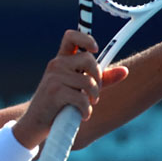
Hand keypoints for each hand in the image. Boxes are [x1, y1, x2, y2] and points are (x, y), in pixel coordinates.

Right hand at [12, 30, 127, 147]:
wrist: (36, 123)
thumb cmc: (60, 104)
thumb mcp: (80, 88)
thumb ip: (101, 79)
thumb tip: (125, 71)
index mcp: (62, 60)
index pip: (71, 36)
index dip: (86, 38)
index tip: (95, 50)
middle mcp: (56, 64)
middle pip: (88, 59)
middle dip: (98, 78)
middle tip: (95, 93)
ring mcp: (54, 77)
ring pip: (88, 82)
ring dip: (93, 98)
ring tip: (88, 106)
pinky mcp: (54, 92)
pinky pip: (81, 98)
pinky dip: (86, 110)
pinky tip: (82, 115)